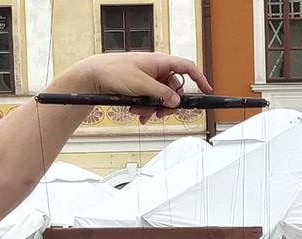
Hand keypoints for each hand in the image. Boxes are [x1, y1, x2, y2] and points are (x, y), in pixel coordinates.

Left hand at [67, 52, 211, 120]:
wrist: (94, 75)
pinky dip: (146, 109)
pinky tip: (138, 113)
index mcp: (160, 62)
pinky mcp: (141, 88)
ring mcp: (149, 79)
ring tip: (140, 112)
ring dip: (153, 109)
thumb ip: (161, 94)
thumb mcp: (141, 85)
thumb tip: (176, 102)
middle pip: (174, 90)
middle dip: (167, 104)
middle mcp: (157, 69)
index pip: (187, 68)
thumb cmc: (114, 71)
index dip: (199, 79)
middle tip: (159, 113)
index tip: (207, 90)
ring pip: (162, 98)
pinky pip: (151, 101)